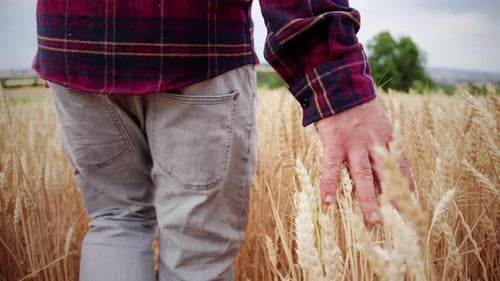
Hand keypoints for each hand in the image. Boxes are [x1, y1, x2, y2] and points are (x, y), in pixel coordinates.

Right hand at [315, 98, 413, 223]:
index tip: (412, 202)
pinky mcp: (334, 143)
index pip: (401, 164)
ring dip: (368, 198)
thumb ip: (381, 140)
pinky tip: (328, 202)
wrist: (340, 87)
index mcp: (387, 137)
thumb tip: (385, 162)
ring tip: (372, 220)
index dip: (407, 183)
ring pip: (363, 175)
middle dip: (392, 196)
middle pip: (385, 174)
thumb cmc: (358, 107)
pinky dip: (329, 185)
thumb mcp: (378, 121)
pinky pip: (330, 168)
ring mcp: (354, 144)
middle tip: (398, 219)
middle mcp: (374, 143)